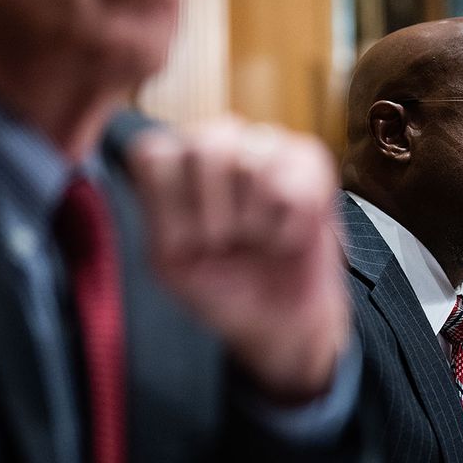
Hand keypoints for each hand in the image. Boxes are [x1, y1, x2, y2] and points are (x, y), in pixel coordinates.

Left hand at [129, 118, 347, 403]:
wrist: (278, 319)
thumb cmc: (221, 287)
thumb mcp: (170, 258)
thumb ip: (155, 204)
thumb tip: (151, 151)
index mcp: (177, 164)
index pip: (154, 151)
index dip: (170, 205)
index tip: (186, 241)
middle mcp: (219, 144)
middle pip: (206, 146)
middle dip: (215, 211)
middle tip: (226, 242)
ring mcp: (267, 146)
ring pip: (253, 162)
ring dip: (255, 221)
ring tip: (259, 239)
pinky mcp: (311, 162)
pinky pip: (297, 186)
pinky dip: (291, 227)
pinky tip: (287, 238)